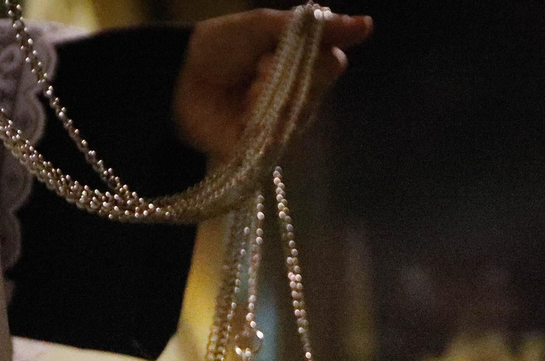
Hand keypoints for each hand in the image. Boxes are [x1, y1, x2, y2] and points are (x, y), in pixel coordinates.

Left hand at [174, 9, 373, 158]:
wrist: (176, 81)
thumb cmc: (217, 48)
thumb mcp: (263, 25)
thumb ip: (313, 27)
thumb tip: (368, 25)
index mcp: (301, 63)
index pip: (333, 61)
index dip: (313, 54)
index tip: (280, 46)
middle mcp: (299, 96)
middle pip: (319, 87)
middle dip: (285, 75)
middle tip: (256, 69)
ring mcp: (285, 126)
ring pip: (300, 111)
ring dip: (269, 96)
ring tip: (243, 93)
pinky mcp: (268, 151)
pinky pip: (281, 136)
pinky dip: (260, 120)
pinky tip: (241, 116)